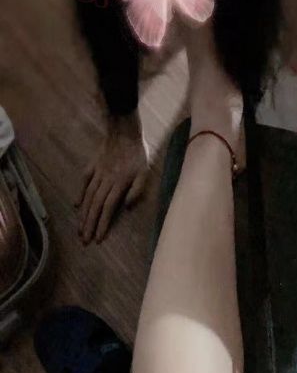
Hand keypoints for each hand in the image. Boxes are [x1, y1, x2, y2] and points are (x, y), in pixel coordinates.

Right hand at [76, 114, 148, 243]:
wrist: (124, 132)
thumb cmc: (138, 153)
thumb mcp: (144, 173)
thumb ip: (136, 191)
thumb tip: (126, 208)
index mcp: (118, 184)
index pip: (107, 209)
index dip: (102, 225)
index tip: (97, 239)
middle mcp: (105, 181)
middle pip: (95, 207)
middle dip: (89, 225)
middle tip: (83, 241)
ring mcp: (97, 174)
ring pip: (88, 198)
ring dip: (83, 215)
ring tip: (79, 229)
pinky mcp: (92, 166)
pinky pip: (84, 183)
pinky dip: (79, 194)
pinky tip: (76, 205)